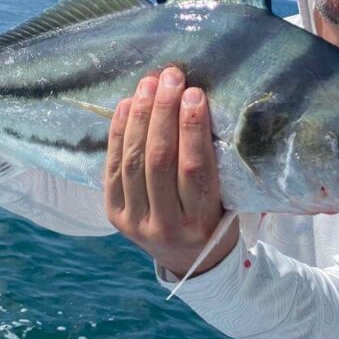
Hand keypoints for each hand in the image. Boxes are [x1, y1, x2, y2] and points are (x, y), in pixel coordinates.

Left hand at [103, 67, 237, 276]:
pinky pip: (112, 167)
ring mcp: (134, 221)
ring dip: (141, 117)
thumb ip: (213, 163)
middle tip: (170, 78)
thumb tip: (198, 103)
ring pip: (133, 161)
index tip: (194, 93)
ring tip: (149, 84)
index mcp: (201, 222)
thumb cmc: (215, 219)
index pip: (193, 169)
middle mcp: (165, 224)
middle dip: (164, 113)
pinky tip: (128, 105)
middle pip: (159, 160)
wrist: (187, 261)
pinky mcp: (113, 214)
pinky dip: (119, 133)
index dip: (192, 128)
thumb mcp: (226, 199)